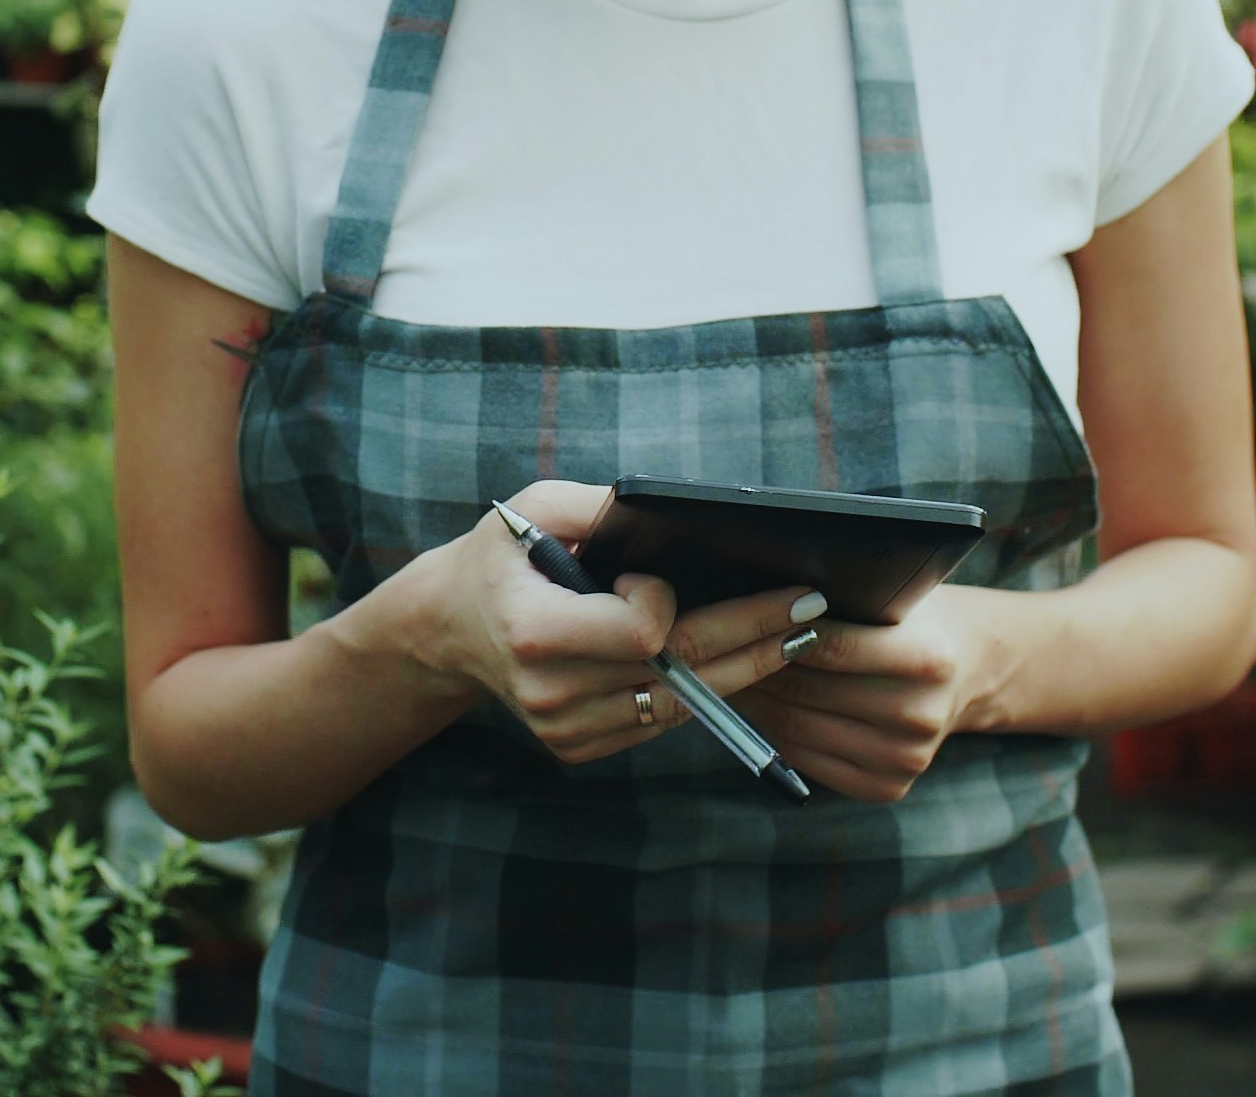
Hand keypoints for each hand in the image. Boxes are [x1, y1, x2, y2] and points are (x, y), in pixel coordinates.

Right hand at [366, 480, 826, 766]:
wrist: (447, 629)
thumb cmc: (499, 556)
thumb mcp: (534, 507)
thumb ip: (600, 506)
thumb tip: (668, 506)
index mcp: (535, 631)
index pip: (642, 630)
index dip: (665, 601)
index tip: (663, 576)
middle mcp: (551, 692)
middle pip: (680, 670)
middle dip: (752, 633)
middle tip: (808, 607)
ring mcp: (566, 730)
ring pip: (682, 704)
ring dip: (743, 669)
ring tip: (795, 634)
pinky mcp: (580, 748)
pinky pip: (662, 722)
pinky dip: (703, 691)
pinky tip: (741, 661)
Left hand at [743, 586, 1008, 802]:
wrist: (968, 671)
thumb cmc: (916, 623)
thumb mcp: (896, 598)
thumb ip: (844, 601)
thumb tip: (760, 604)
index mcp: (929, 660)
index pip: (830, 646)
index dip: (778, 631)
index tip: (742, 617)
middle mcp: (920, 715)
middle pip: (808, 693)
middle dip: (755, 669)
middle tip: (718, 648)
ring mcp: (906, 758)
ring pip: (799, 729)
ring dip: (756, 702)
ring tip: (730, 675)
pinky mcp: (888, 787)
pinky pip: (807, 759)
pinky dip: (773, 733)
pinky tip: (760, 707)